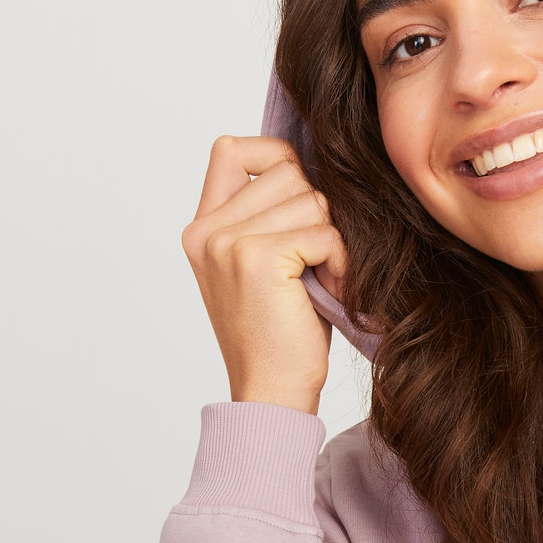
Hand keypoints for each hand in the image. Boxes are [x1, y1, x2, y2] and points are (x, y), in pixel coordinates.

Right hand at [180, 135, 346, 412]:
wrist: (272, 393)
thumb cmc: (280, 336)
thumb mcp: (264, 266)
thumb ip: (269, 215)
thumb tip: (314, 163)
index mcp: (202, 228)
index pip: (233, 148)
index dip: (278, 161)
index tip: (299, 207)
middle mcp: (207, 230)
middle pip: (287, 170)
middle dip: (317, 213)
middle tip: (317, 262)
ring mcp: (227, 242)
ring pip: (310, 198)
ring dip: (332, 239)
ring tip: (323, 280)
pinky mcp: (256, 258)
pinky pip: (323, 231)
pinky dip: (340, 261)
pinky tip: (331, 290)